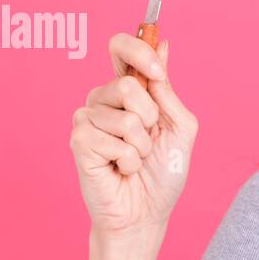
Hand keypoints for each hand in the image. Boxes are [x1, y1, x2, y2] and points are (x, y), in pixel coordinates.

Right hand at [69, 33, 199, 237]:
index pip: (121, 49)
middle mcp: (103, 100)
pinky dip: (128, 160)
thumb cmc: (163, 173)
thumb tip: (162, 45)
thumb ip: (168, 90)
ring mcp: (87, 120)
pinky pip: (111, 141)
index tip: (157, 71)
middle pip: (125, 85)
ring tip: (135, 160)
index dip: (137, 50)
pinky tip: (121, 170)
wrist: (147, 213)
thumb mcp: (179, 127)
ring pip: (123, 117)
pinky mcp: (79, 142)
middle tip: (148, 140)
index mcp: (129, 91)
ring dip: (141, 146)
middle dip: (149, 118)